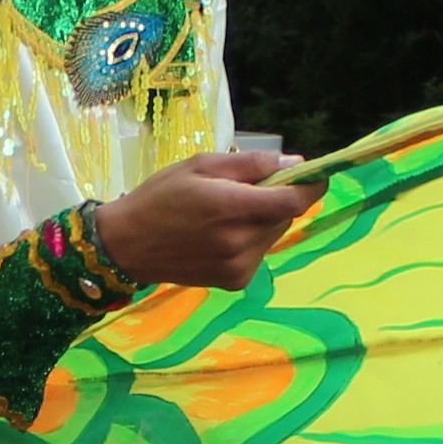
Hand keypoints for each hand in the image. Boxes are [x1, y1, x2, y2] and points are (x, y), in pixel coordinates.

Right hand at [96, 149, 315, 292]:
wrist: (128, 244)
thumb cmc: (161, 196)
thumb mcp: (202, 165)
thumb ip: (251, 164)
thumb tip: (294, 162)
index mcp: (231, 208)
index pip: (293, 201)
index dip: (311, 186)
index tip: (314, 175)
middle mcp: (240, 242)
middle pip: (284, 216)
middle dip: (276, 200)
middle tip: (247, 190)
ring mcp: (239, 265)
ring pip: (273, 234)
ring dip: (262, 220)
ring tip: (226, 214)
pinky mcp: (235, 281)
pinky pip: (259, 253)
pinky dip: (250, 240)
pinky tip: (220, 236)